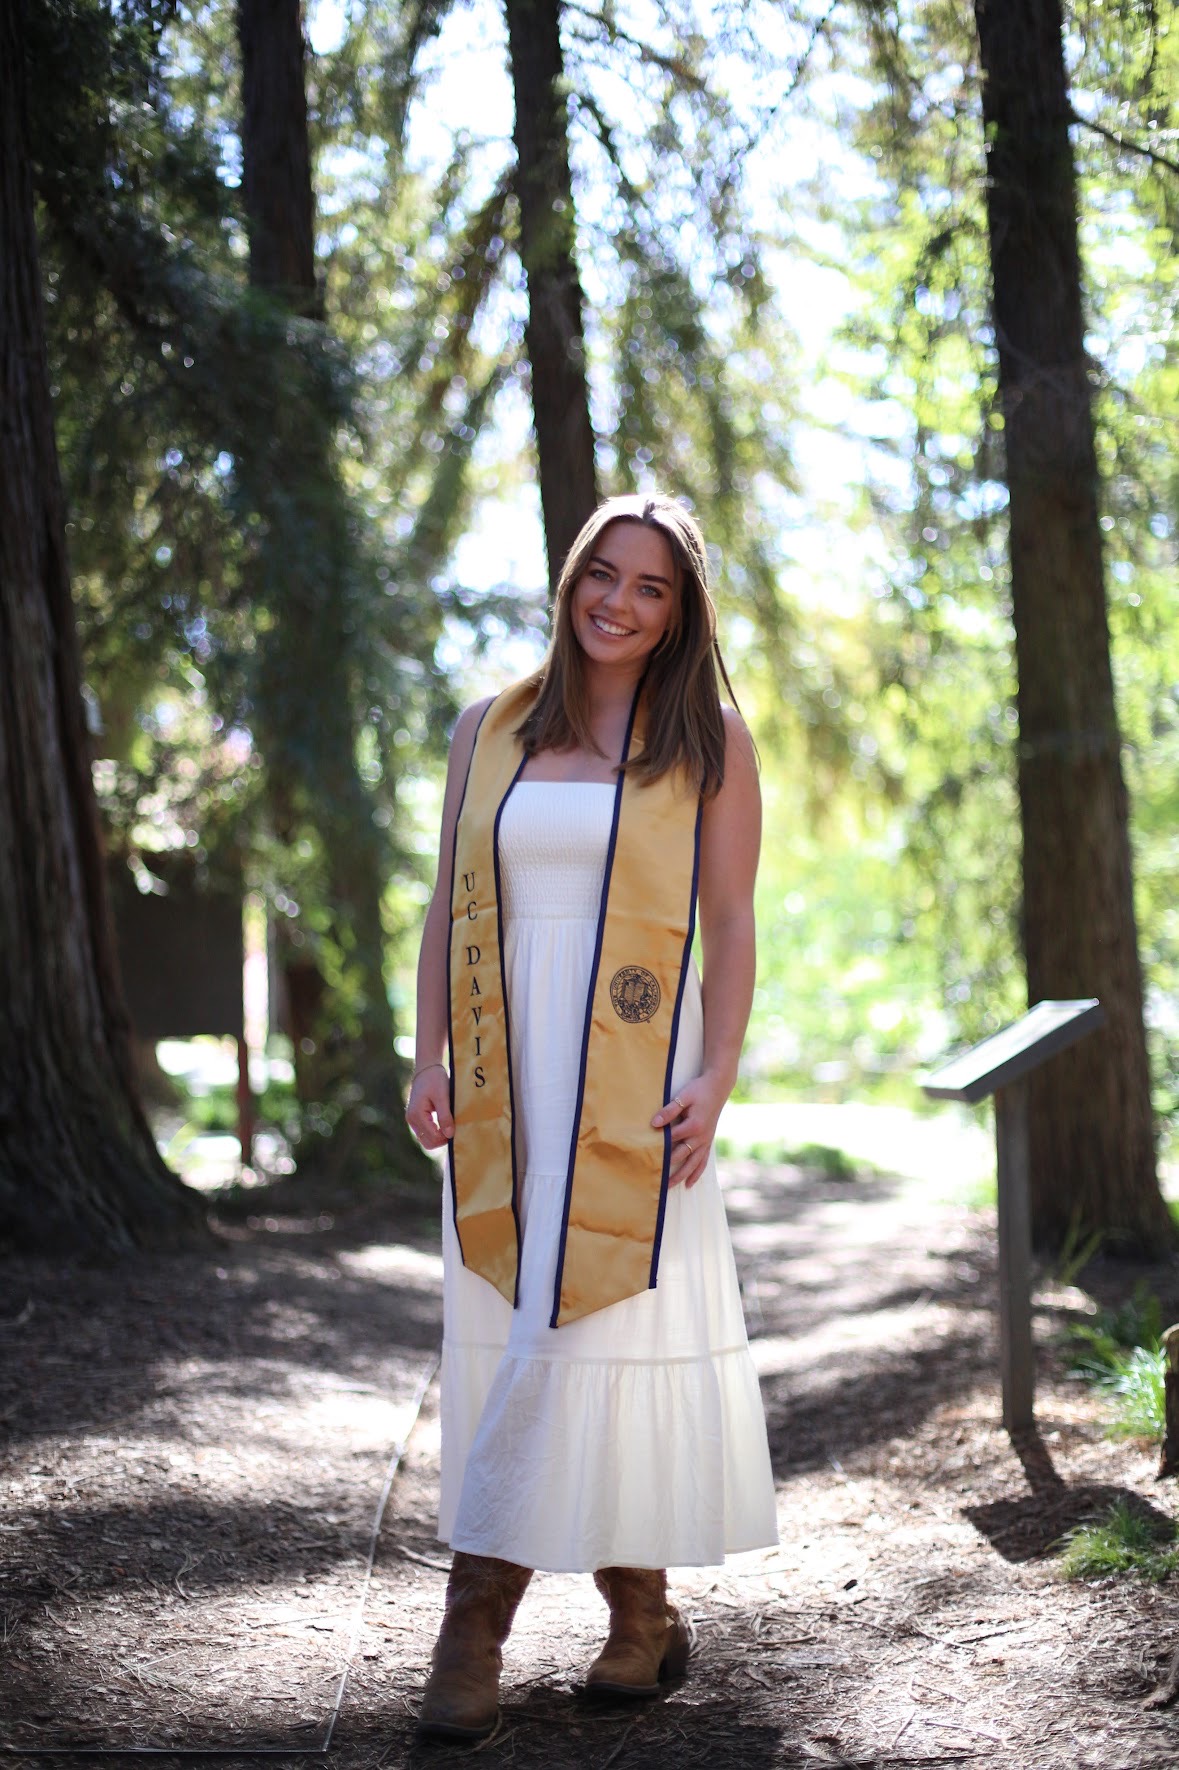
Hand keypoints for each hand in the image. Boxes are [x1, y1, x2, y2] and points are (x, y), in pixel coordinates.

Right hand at [406, 1063, 453, 1150]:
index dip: (446, 1137)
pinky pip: (425, 1133)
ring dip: (438, 1137)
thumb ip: (445, 1116)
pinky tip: (445, 1125)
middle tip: (454, 1130)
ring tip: (450, 1127)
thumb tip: (449, 1135)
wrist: (427, 1069)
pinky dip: (435, 1133)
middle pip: (428, 1142)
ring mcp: (412, 1119)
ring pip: (426, 1139)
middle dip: (442, 1140)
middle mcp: (411, 1119)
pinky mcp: (416, 1118)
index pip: (432, 1137)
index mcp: (417, 1114)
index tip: (458, 1131)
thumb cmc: (435, 1080)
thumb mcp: (442, 1097)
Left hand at [650, 1072, 727, 1189]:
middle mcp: (700, 1137)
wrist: (718, 1087)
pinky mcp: (708, 1142)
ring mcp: (705, 1141)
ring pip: (693, 1164)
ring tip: (669, 1187)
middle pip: (681, 1156)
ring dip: (681, 1176)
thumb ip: (669, 1111)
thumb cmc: (699, 1090)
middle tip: (654, 1180)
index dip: (658, 1146)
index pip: (671, 1139)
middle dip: (668, 1168)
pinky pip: (703, 1162)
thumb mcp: (683, 1097)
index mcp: (693, 1125)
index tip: (644, 1156)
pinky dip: (696, 1173)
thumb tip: (654, 1124)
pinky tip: (689, 1184)